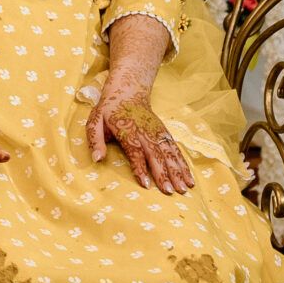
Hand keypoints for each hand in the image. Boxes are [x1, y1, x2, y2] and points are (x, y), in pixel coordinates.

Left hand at [86, 74, 191, 193]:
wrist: (128, 90)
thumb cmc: (109, 110)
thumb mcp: (94, 121)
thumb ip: (95, 140)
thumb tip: (97, 159)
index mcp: (127, 129)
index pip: (135, 151)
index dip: (140, 167)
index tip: (145, 185)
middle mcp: (145, 131)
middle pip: (156, 154)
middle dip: (164, 173)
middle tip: (169, 192)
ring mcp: (157, 131)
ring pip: (169, 152)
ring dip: (177, 171)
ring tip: (184, 189)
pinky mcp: (164, 132)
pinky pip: (175, 149)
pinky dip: (183, 164)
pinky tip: (188, 178)